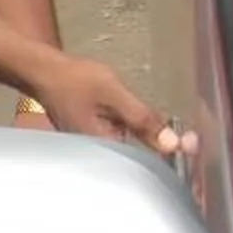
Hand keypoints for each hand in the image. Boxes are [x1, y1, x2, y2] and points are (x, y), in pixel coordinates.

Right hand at [27, 53, 184, 155]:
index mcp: (103, 147)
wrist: (40, 71)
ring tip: (172, 137)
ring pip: (130, 149)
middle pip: (138, 158)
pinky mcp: (91, 137)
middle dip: (162, 149)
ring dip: (149, 141)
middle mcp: (97, 153)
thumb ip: (143, 119)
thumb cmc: (74, 80)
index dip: (170, 152)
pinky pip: (120, 141)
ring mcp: (92, 146)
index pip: (146, 161)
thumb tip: (171, 143)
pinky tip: (143, 126)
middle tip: (186, 138)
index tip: (192, 143)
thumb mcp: (114, 94)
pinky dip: (134, 135)